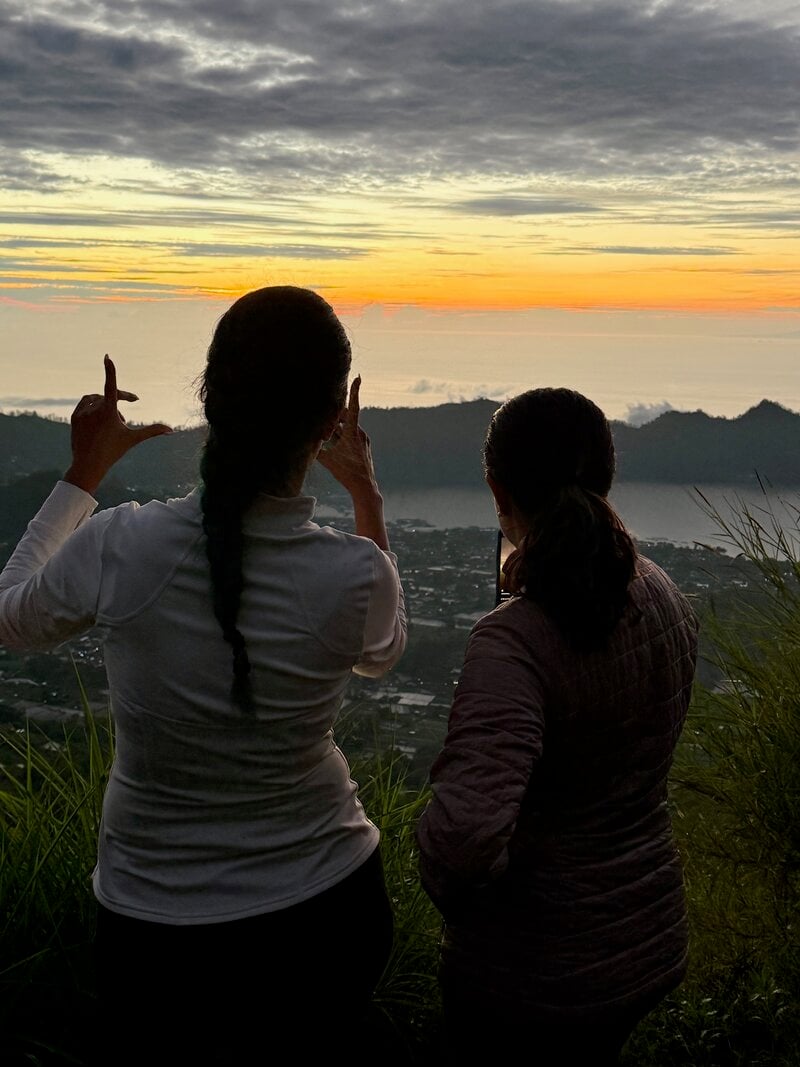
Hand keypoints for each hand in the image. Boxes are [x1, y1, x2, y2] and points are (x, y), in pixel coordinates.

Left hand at [64, 355, 171, 493]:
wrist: (88, 465)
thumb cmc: (113, 452)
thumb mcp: (133, 439)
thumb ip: (152, 431)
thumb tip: (171, 430)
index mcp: (108, 412)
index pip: (111, 386)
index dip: (110, 370)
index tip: (107, 357)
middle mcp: (94, 409)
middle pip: (109, 395)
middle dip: (121, 399)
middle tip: (131, 406)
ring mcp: (82, 412)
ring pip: (97, 399)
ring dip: (107, 405)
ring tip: (114, 418)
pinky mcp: (74, 417)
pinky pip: (86, 403)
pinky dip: (94, 406)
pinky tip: (99, 418)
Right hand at [316, 376, 377, 498]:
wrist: (365, 488)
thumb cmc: (347, 473)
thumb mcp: (328, 460)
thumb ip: (316, 448)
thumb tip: (304, 441)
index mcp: (354, 432)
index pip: (353, 407)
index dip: (355, 392)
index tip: (359, 377)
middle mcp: (361, 434)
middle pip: (346, 418)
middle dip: (334, 417)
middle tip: (323, 423)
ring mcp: (363, 441)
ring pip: (348, 428)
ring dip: (336, 429)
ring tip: (326, 435)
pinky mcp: (364, 448)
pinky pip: (351, 436)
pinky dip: (341, 436)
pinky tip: (333, 444)